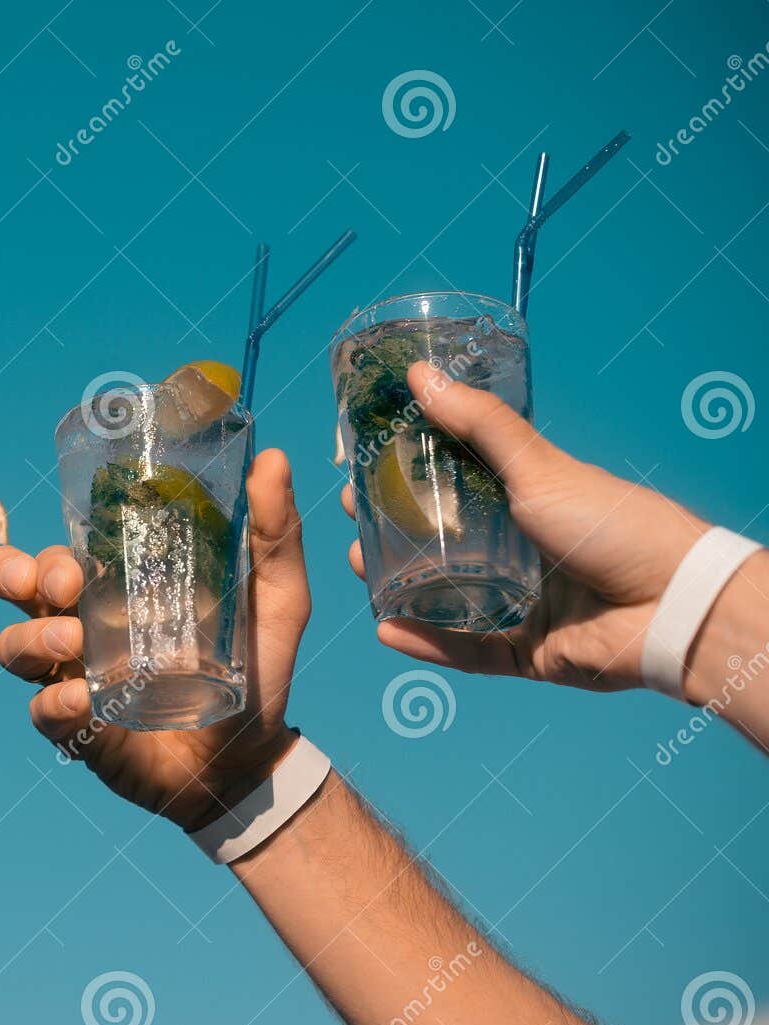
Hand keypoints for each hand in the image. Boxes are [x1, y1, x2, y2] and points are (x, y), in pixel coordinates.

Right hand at [0, 448, 309, 831]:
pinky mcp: (77, 730)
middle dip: (15, 579)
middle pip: (15, 591)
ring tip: (72, 642)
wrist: (254, 759)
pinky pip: (41, 712)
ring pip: (14, 648)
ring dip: (32, 638)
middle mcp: (82, 629)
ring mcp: (74, 679)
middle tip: (59, 587)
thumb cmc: (257, 674)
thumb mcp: (276, 600)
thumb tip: (273, 459)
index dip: (40, 553)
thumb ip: (274, 535)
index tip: (70, 564)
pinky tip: (83, 700)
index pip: (54, 558)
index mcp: (115, 591)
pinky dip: (55, 702)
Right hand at [342, 361, 712, 691]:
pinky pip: (466, 650)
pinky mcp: (525, 651)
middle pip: (438, 543)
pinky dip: (427, 643)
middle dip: (390, 534)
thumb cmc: (611, 523)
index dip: (404, 478)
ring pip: (443, 598)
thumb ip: (479, 425)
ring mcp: (519, 602)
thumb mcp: (538, 467)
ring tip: (362, 569)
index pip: (450, 485)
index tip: (362, 467)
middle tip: (354, 524)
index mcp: (522, 502)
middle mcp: (517, 550)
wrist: (672, 603)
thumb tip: (419, 373)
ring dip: (398, 586)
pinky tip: (387, 629)